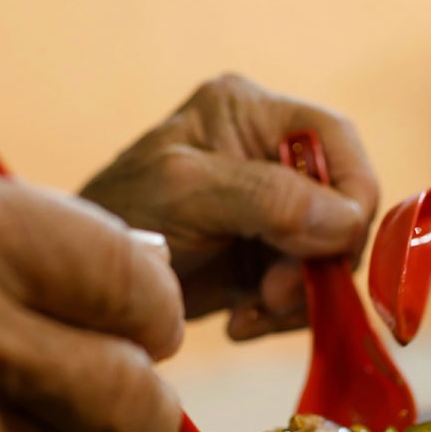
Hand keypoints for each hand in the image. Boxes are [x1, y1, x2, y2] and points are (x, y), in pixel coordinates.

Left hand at [81, 73, 377, 339]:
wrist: (78, 286)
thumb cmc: (119, 218)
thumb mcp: (186, 193)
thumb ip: (265, 196)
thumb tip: (345, 220)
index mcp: (251, 111)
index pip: (336, 139)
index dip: (352, 194)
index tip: (333, 248)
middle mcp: (268, 153)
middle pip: (342, 203)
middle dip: (318, 257)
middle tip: (275, 294)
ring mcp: (270, 209)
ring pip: (330, 253)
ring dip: (300, 294)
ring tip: (252, 311)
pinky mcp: (265, 257)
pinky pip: (307, 287)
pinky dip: (283, 313)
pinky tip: (243, 320)